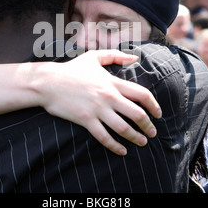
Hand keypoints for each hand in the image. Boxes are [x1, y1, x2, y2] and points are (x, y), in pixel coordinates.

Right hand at [37, 50, 160, 155]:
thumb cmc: (71, 69)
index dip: (154, 105)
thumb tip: (135, 58)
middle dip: (148, 125)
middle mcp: (108, 96)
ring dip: (136, 137)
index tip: (158, 114)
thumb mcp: (94, 57)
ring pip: (123, 128)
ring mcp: (97, 109)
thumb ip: (115, 55)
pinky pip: (104, 137)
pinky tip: (122, 151)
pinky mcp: (86, 120)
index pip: (142, 94)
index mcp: (112, 82)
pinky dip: (115, 146)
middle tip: (153, 132)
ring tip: (142, 142)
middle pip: (137, 114)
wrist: (48, 82)